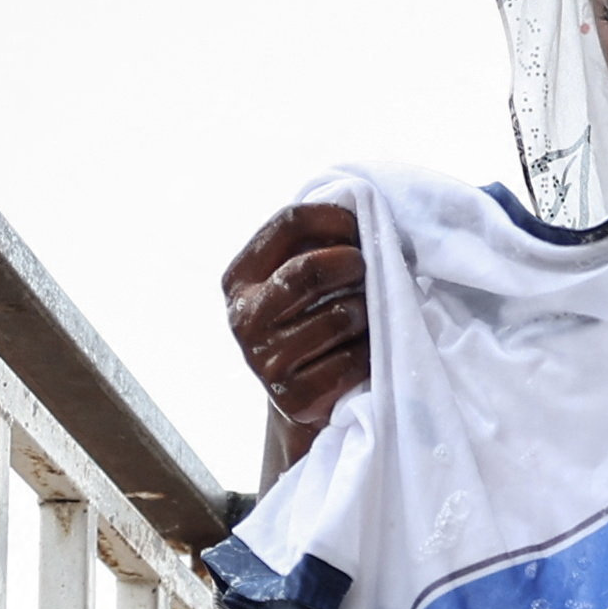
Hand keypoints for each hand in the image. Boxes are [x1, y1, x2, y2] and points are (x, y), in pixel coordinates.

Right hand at [222, 202, 366, 435]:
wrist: (300, 399)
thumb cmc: (307, 323)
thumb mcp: (294, 280)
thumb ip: (311, 245)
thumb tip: (360, 208)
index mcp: (239, 278)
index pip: (288, 224)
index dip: (334, 217)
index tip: (360, 225)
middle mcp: (243, 318)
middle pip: (311, 271)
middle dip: (353, 264)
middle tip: (367, 270)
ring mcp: (264, 360)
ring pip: (339, 317)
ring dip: (367, 313)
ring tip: (365, 316)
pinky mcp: (292, 396)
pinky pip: (351, 361)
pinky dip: (368, 353)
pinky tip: (364, 352)